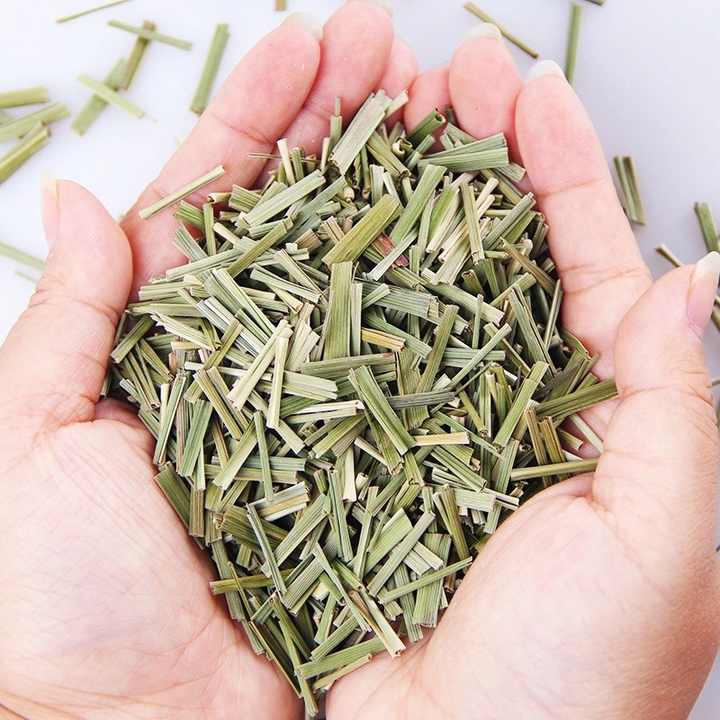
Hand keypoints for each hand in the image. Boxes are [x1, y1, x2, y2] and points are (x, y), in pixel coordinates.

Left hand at [0, 3, 414, 717]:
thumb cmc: (64, 610)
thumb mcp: (29, 443)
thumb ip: (64, 321)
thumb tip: (82, 201)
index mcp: (168, 336)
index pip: (219, 199)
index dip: (262, 116)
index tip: (308, 46)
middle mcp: (251, 356)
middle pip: (301, 214)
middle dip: (342, 119)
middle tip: (389, 46)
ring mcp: (318, 398)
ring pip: (359, 268)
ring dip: (393, 181)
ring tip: (435, 103)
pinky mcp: (367, 451)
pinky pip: (399, 358)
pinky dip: (428, 288)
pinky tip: (460, 226)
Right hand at [328, 31, 719, 719]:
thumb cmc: (572, 681)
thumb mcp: (664, 534)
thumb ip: (675, 403)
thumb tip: (689, 280)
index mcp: (591, 414)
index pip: (580, 262)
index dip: (555, 170)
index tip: (526, 91)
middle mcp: (503, 405)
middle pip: (491, 257)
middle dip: (474, 158)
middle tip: (446, 75)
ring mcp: (421, 422)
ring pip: (416, 290)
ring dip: (405, 202)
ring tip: (384, 117)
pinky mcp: (354, 453)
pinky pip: (349, 355)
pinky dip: (341, 287)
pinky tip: (327, 224)